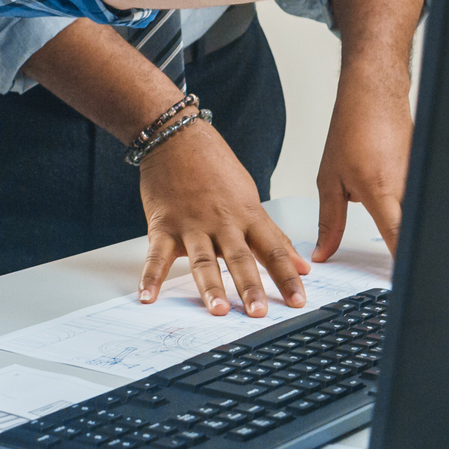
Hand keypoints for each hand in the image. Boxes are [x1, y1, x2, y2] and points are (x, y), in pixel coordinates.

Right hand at [137, 118, 308, 316]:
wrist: (176, 136)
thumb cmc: (214, 166)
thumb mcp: (250, 198)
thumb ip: (273, 235)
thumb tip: (301, 265)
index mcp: (247, 215)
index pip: (273, 250)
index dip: (287, 277)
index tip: (299, 301)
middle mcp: (222, 222)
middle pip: (240, 257)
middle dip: (250, 286)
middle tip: (259, 312)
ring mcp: (191, 224)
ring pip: (203, 259)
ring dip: (209, 286)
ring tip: (216, 310)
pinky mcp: (163, 225)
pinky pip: (156, 255)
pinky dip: (150, 277)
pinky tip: (148, 296)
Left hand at [313, 68, 412, 260]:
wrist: (375, 94)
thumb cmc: (353, 128)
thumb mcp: (330, 179)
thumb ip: (329, 222)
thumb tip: (323, 253)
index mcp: (381, 191)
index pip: (398, 239)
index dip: (402, 265)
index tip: (400, 283)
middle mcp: (408, 187)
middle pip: (412, 231)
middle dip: (403, 248)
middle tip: (393, 263)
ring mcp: (421, 179)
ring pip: (417, 216)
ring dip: (405, 225)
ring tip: (391, 218)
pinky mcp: (426, 173)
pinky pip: (420, 201)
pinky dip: (410, 208)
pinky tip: (399, 201)